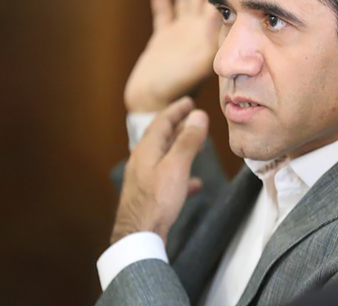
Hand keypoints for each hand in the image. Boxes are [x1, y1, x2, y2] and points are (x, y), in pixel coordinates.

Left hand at [111, 97, 208, 244]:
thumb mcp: (176, 166)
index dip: (176, 110)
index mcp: (146, 149)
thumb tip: (198, 115)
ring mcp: (144, 178)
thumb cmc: (157, 200)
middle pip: (161, 137)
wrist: (139, 235)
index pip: (161, 121)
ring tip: (197, 145)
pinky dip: (182, 175)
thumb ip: (187, 140)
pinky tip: (194, 184)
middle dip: (178, 127)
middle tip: (193, 119)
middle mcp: (142, 161)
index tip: (189, 101)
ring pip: (164, 157)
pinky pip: (167, 179)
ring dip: (180, 149)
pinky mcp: (149, 195)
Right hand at [124, 0, 220, 112]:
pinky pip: (163, 12)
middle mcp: (199, 31)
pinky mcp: (163, 38)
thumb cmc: (177, 89)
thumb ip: (211, 37)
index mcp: (211, 35)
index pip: (217, 1)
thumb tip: (224, 11)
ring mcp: (181, 34)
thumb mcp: (201, 61)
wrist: (154, 107)